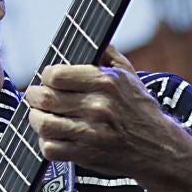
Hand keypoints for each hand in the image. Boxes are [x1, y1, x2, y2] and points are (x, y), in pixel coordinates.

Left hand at [26, 48, 191, 179]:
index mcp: (106, 82)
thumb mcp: (129, 74)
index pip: (56, 75)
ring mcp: (91, 133)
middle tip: (34, 97)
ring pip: (43, 124)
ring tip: (39, 116)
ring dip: (36, 119)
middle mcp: (97, 107)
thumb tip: (87, 35)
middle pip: (45, 99)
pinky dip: (46, 142)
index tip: (48, 79)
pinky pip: (50, 148)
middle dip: (33, 97)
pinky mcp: (86, 155)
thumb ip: (106, 53)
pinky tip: (53, 136)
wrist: (158, 148)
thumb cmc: (139, 108)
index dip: (46, 76)